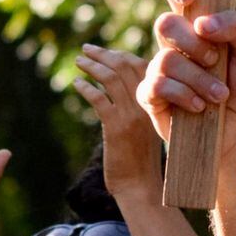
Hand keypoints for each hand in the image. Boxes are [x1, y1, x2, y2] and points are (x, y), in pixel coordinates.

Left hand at [73, 45, 162, 199]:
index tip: (105, 51)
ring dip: (91, 67)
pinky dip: (85, 88)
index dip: (120, 54)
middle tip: (87, 49)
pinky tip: (77, 84)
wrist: (141, 187)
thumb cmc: (143, 159)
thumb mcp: (146, 126)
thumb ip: (138, 105)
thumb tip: (119, 85)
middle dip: (102, 54)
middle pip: (123, 67)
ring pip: (109, 79)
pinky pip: (98, 98)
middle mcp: (146, 104)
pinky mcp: (115, 127)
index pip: (140, 65)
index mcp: (158, 100)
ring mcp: (131, 115)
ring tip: (78, 61)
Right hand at [137, 0, 235, 146]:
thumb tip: (202, 23)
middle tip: (215, 59)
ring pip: (166, 59)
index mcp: (197, 23)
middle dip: (192, 43)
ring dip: (198, 78)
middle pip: (165, 23)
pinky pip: (155, 85)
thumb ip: (235, 26)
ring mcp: (161, 69)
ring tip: (219, 95)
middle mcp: (175, 43)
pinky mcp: (152, 97)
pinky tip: (199, 106)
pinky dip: (182, 95)